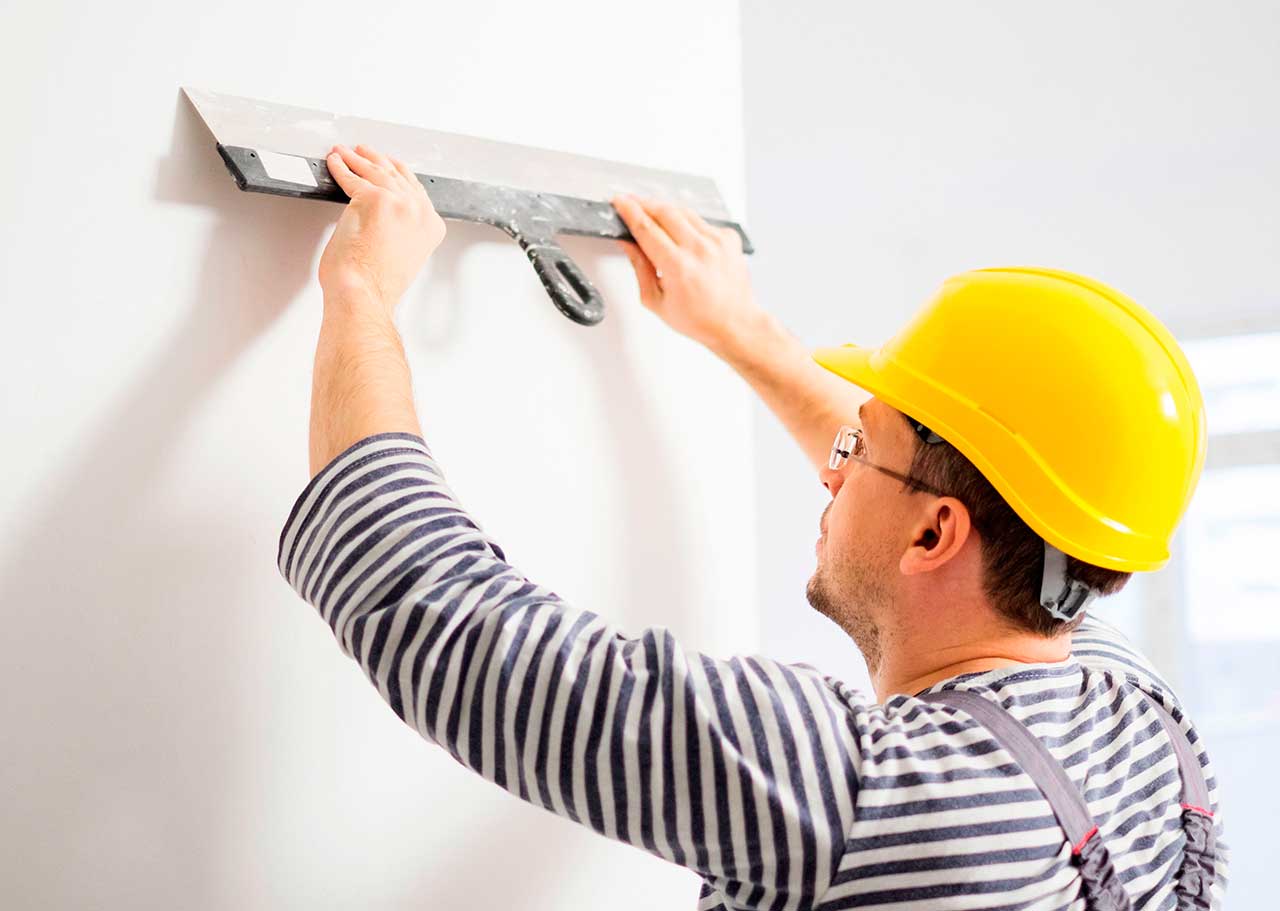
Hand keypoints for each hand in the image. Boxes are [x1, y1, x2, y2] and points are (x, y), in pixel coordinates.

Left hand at [318, 143, 446, 315]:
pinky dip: (340, 167)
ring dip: (356, 159)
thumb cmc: (378, 284)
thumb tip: (386, 219)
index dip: (398, 174)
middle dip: (377, 160)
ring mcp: (397, 202)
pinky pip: (351, 176)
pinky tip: (335, 163)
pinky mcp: (371, 198)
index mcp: (430, 227)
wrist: (365, 293)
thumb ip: (403, 231)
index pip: (416, 190)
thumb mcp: (404, 255)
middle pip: (395, 175)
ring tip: (345, 153)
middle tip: (365, 152)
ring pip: (373, 171)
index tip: (389, 166)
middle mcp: (418, 211)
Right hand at [611, 195, 761, 353]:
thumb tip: (628, 242)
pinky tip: (682, 235)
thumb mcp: (655, 300)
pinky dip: (688, 223)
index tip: (619, 202)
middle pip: (664, 211)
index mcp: (678, 267)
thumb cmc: (698, 319)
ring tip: (653, 216)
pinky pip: (702, 221)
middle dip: (644, 204)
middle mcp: (700, 250)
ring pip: (684, 212)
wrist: (734, 323)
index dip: (629, 211)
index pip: (647, 228)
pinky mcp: (729, 238)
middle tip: (632, 203)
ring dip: (664, 210)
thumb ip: (639, 267)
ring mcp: (717, 241)